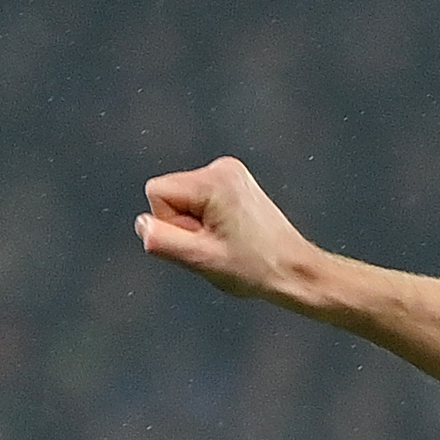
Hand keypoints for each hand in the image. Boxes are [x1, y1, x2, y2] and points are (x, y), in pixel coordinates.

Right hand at [135, 157, 321, 303]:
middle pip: (169, 194)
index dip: (172, 224)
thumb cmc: (257, 269)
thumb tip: (142, 224)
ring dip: (198, 224)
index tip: (203, 241)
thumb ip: (163, 241)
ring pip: (183, 198)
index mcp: (214, 181)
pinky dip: (210, 220)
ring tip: (229, 241)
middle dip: (185, 223)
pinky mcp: (236, 182)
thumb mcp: (202, 260)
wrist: (296, 271)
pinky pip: (200, 200)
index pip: (156, 193)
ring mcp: (231, 173)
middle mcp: (223, 168)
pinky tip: (234, 234)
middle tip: (219, 244)